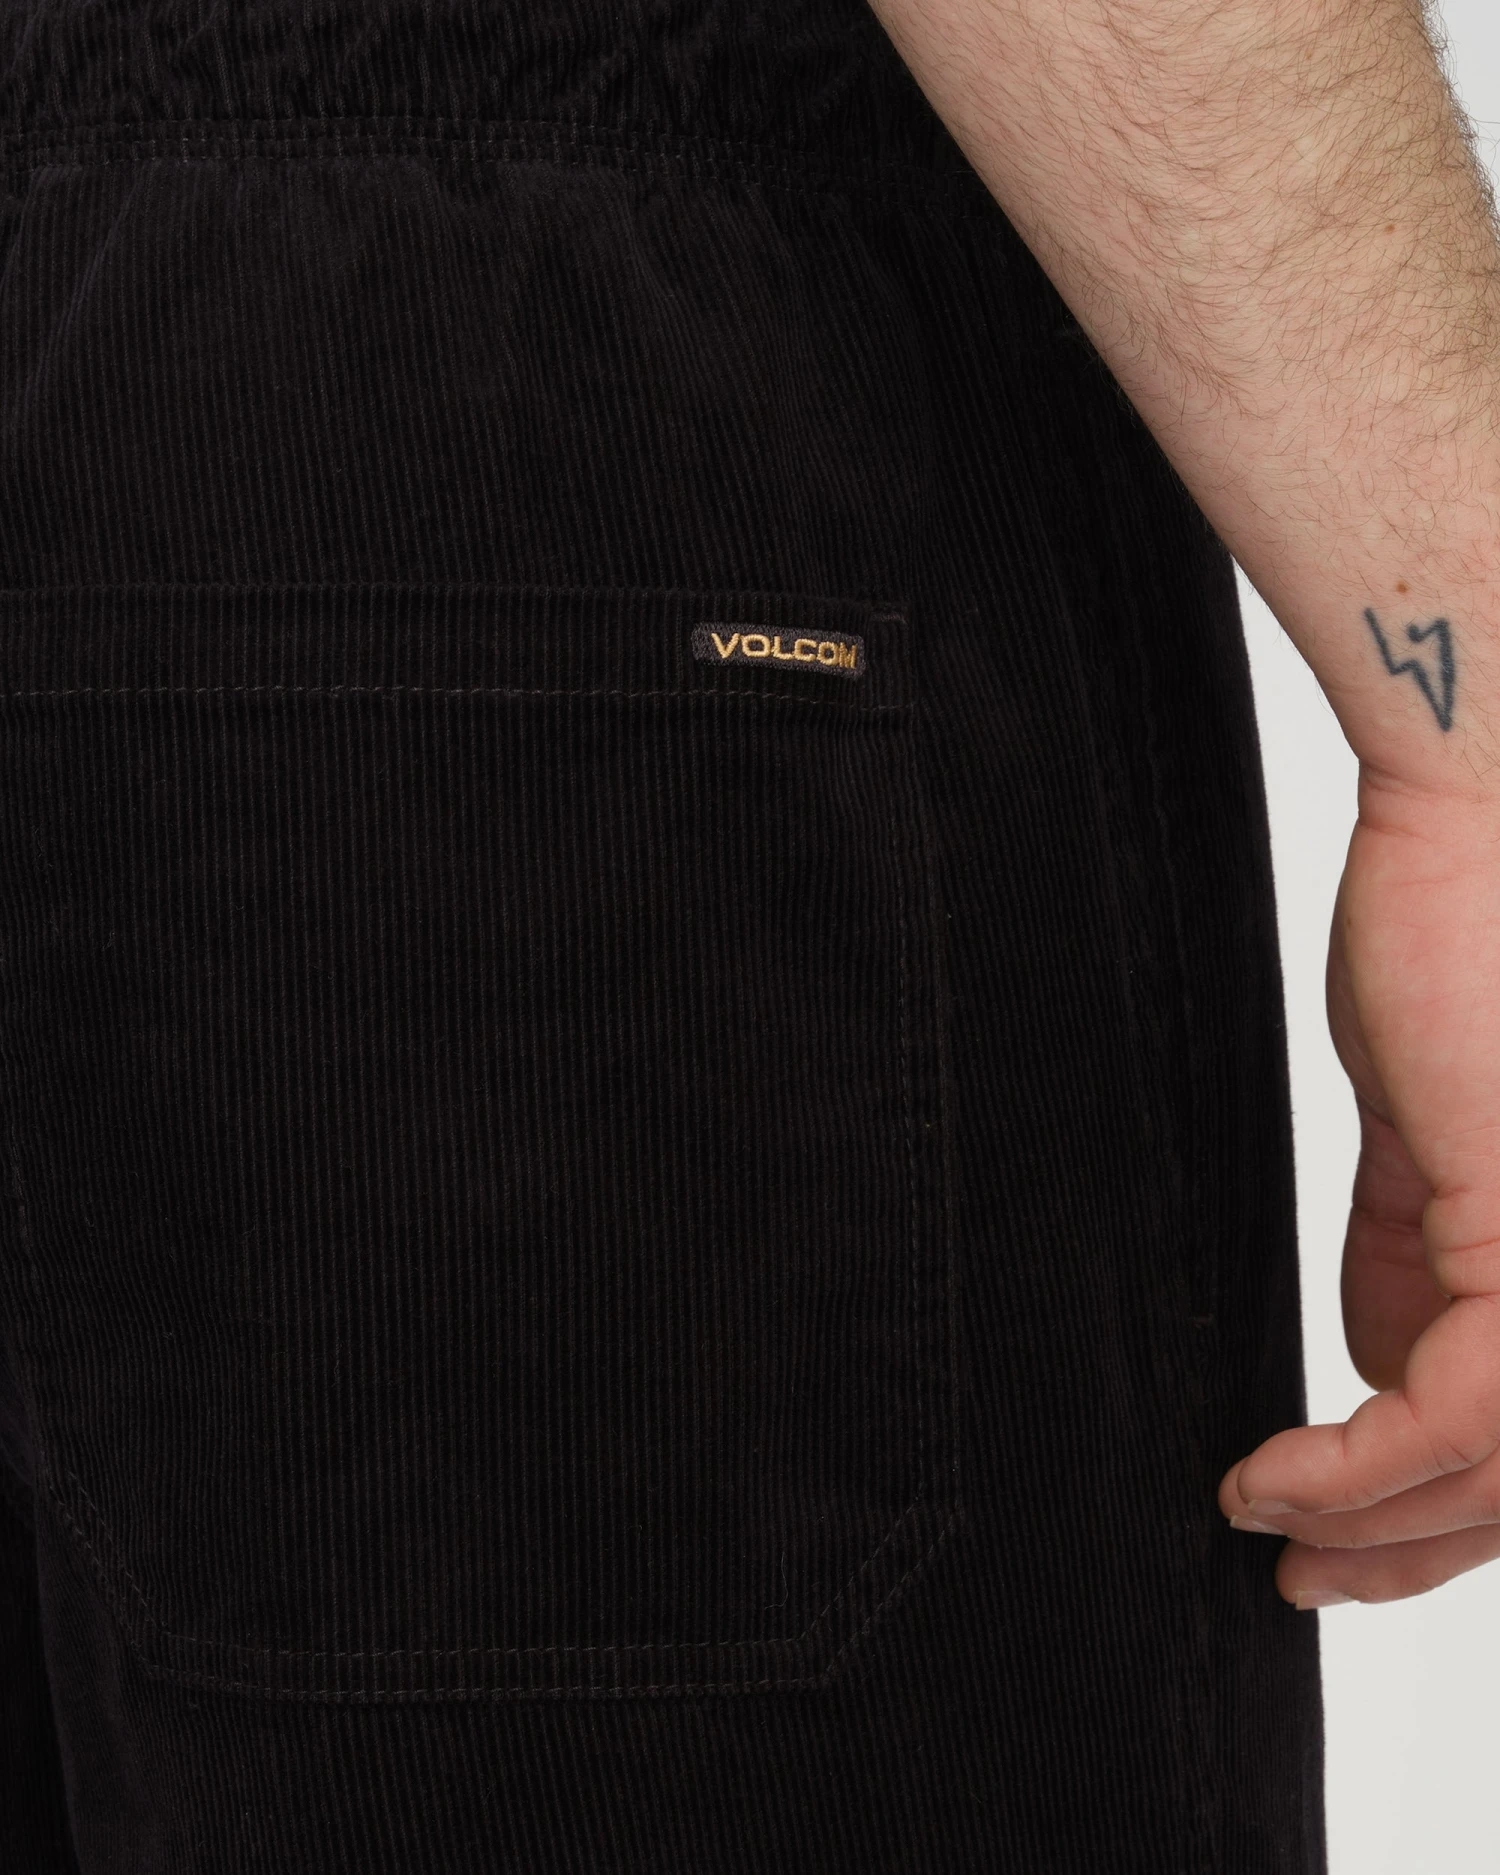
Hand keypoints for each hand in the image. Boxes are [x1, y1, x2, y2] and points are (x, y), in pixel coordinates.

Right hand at [1218, 770, 1499, 1606]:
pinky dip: (1357, 1464)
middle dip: (1413, 1549)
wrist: (1468, 828)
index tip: (1336, 1535)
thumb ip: (1414, 1264)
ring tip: (1269, 1523)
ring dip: (1372, 1521)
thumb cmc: (1457, 951)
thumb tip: (1376, 1368)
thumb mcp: (1425, 1147)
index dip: (1448, 1514)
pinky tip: (1273, 1473)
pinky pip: (1462, 1408)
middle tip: (1302, 1572)